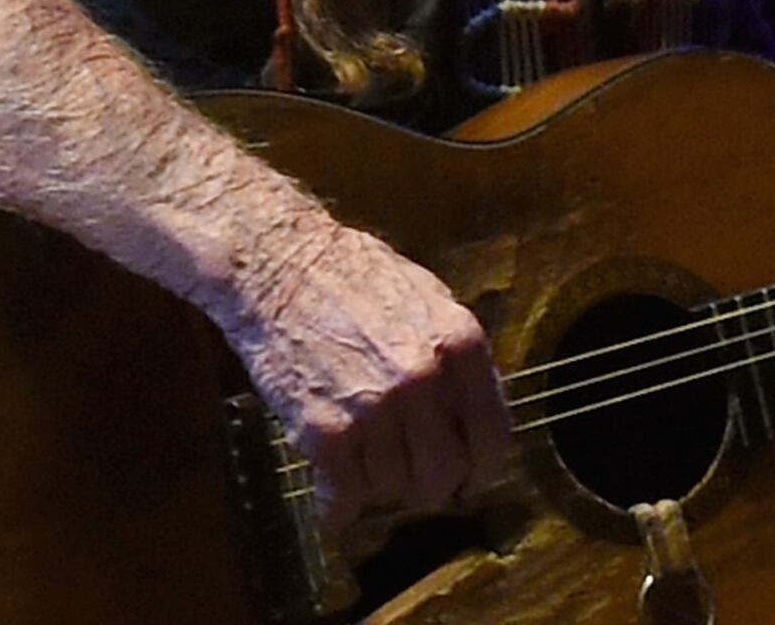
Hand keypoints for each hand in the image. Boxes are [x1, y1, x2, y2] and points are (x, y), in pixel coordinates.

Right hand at [209, 215, 514, 536]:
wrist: (280, 267)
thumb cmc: (352, 279)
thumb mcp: (430, 300)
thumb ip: (458, 358)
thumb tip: (478, 410)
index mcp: (461, 345)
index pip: (494, 435)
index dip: (482, 468)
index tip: (469, 478)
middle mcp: (426, 381)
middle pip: (446, 473)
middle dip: (431, 488)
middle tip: (413, 484)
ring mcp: (376, 409)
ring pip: (395, 488)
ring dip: (381, 490)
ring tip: (365, 470)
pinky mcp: (326, 432)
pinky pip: (344, 496)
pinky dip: (341, 507)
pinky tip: (337, 498)